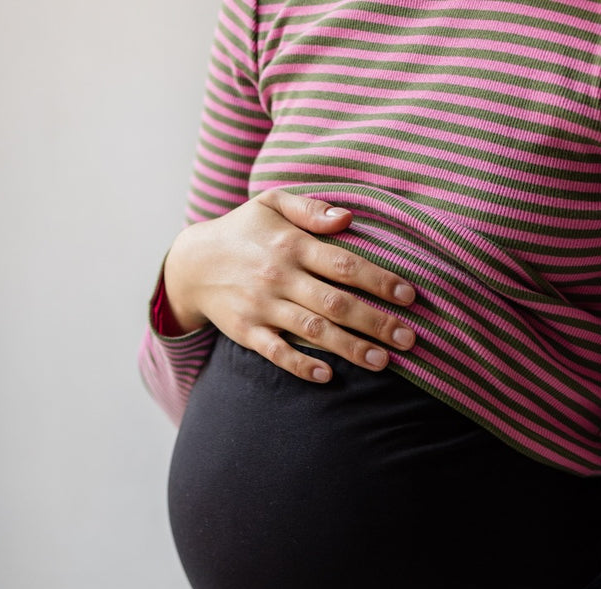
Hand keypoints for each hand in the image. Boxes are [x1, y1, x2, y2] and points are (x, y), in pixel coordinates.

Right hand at [161, 187, 415, 382]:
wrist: (191, 264)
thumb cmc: (243, 231)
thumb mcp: (271, 203)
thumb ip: (310, 208)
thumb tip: (347, 217)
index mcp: (291, 244)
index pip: (343, 264)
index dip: (378, 281)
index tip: (409, 296)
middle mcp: (278, 276)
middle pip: (335, 302)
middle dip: (375, 322)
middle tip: (409, 339)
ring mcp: (262, 306)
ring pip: (313, 330)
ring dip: (350, 348)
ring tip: (383, 362)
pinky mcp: (246, 332)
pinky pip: (276, 352)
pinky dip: (301, 365)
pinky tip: (327, 375)